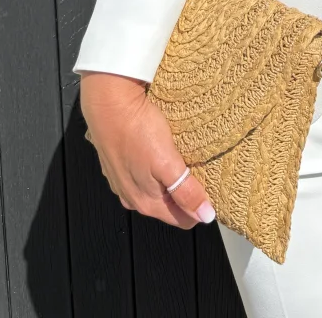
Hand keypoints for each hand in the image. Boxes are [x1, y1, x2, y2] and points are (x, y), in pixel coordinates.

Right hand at [79, 70, 215, 228]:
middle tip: (202, 170)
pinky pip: (144, 174)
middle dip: (187, 193)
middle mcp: (132, 197)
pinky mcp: (119, 163)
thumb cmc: (137, 131)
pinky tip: (163, 151)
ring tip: (186, 159)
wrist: (108, 103)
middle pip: (170, 205)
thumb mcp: (167, 162)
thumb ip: (185, 191)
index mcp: (146, 202)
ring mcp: (123, 181)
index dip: (199, 207)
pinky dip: (157, 167)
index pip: (183, 219)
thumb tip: (205, 216)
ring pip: (157, 190)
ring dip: (172, 179)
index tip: (213, 188)